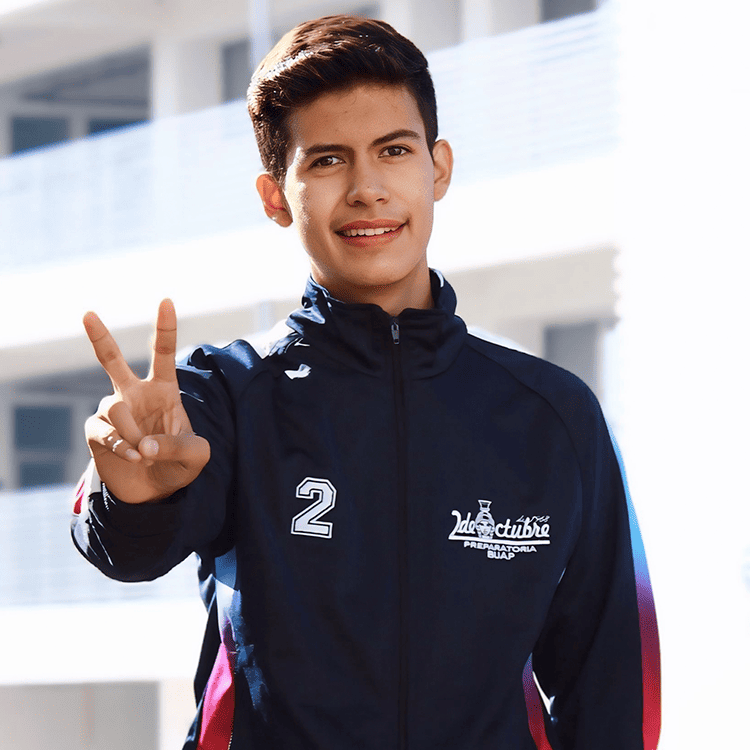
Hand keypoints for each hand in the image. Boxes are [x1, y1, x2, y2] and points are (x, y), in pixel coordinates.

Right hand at [83, 299, 209, 503]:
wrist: (154, 492)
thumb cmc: (180, 464)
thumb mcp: (196, 455)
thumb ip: (178, 446)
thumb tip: (144, 446)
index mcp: (164, 389)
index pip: (163, 353)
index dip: (165, 328)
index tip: (165, 301)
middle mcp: (134, 393)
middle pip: (112, 360)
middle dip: (99, 337)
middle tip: (87, 314)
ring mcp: (112, 410)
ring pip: (117, 410)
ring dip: (135, 435)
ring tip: (146, 454)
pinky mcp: (95, 431)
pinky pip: (106, 432)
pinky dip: (124, 448)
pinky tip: (134, 458)